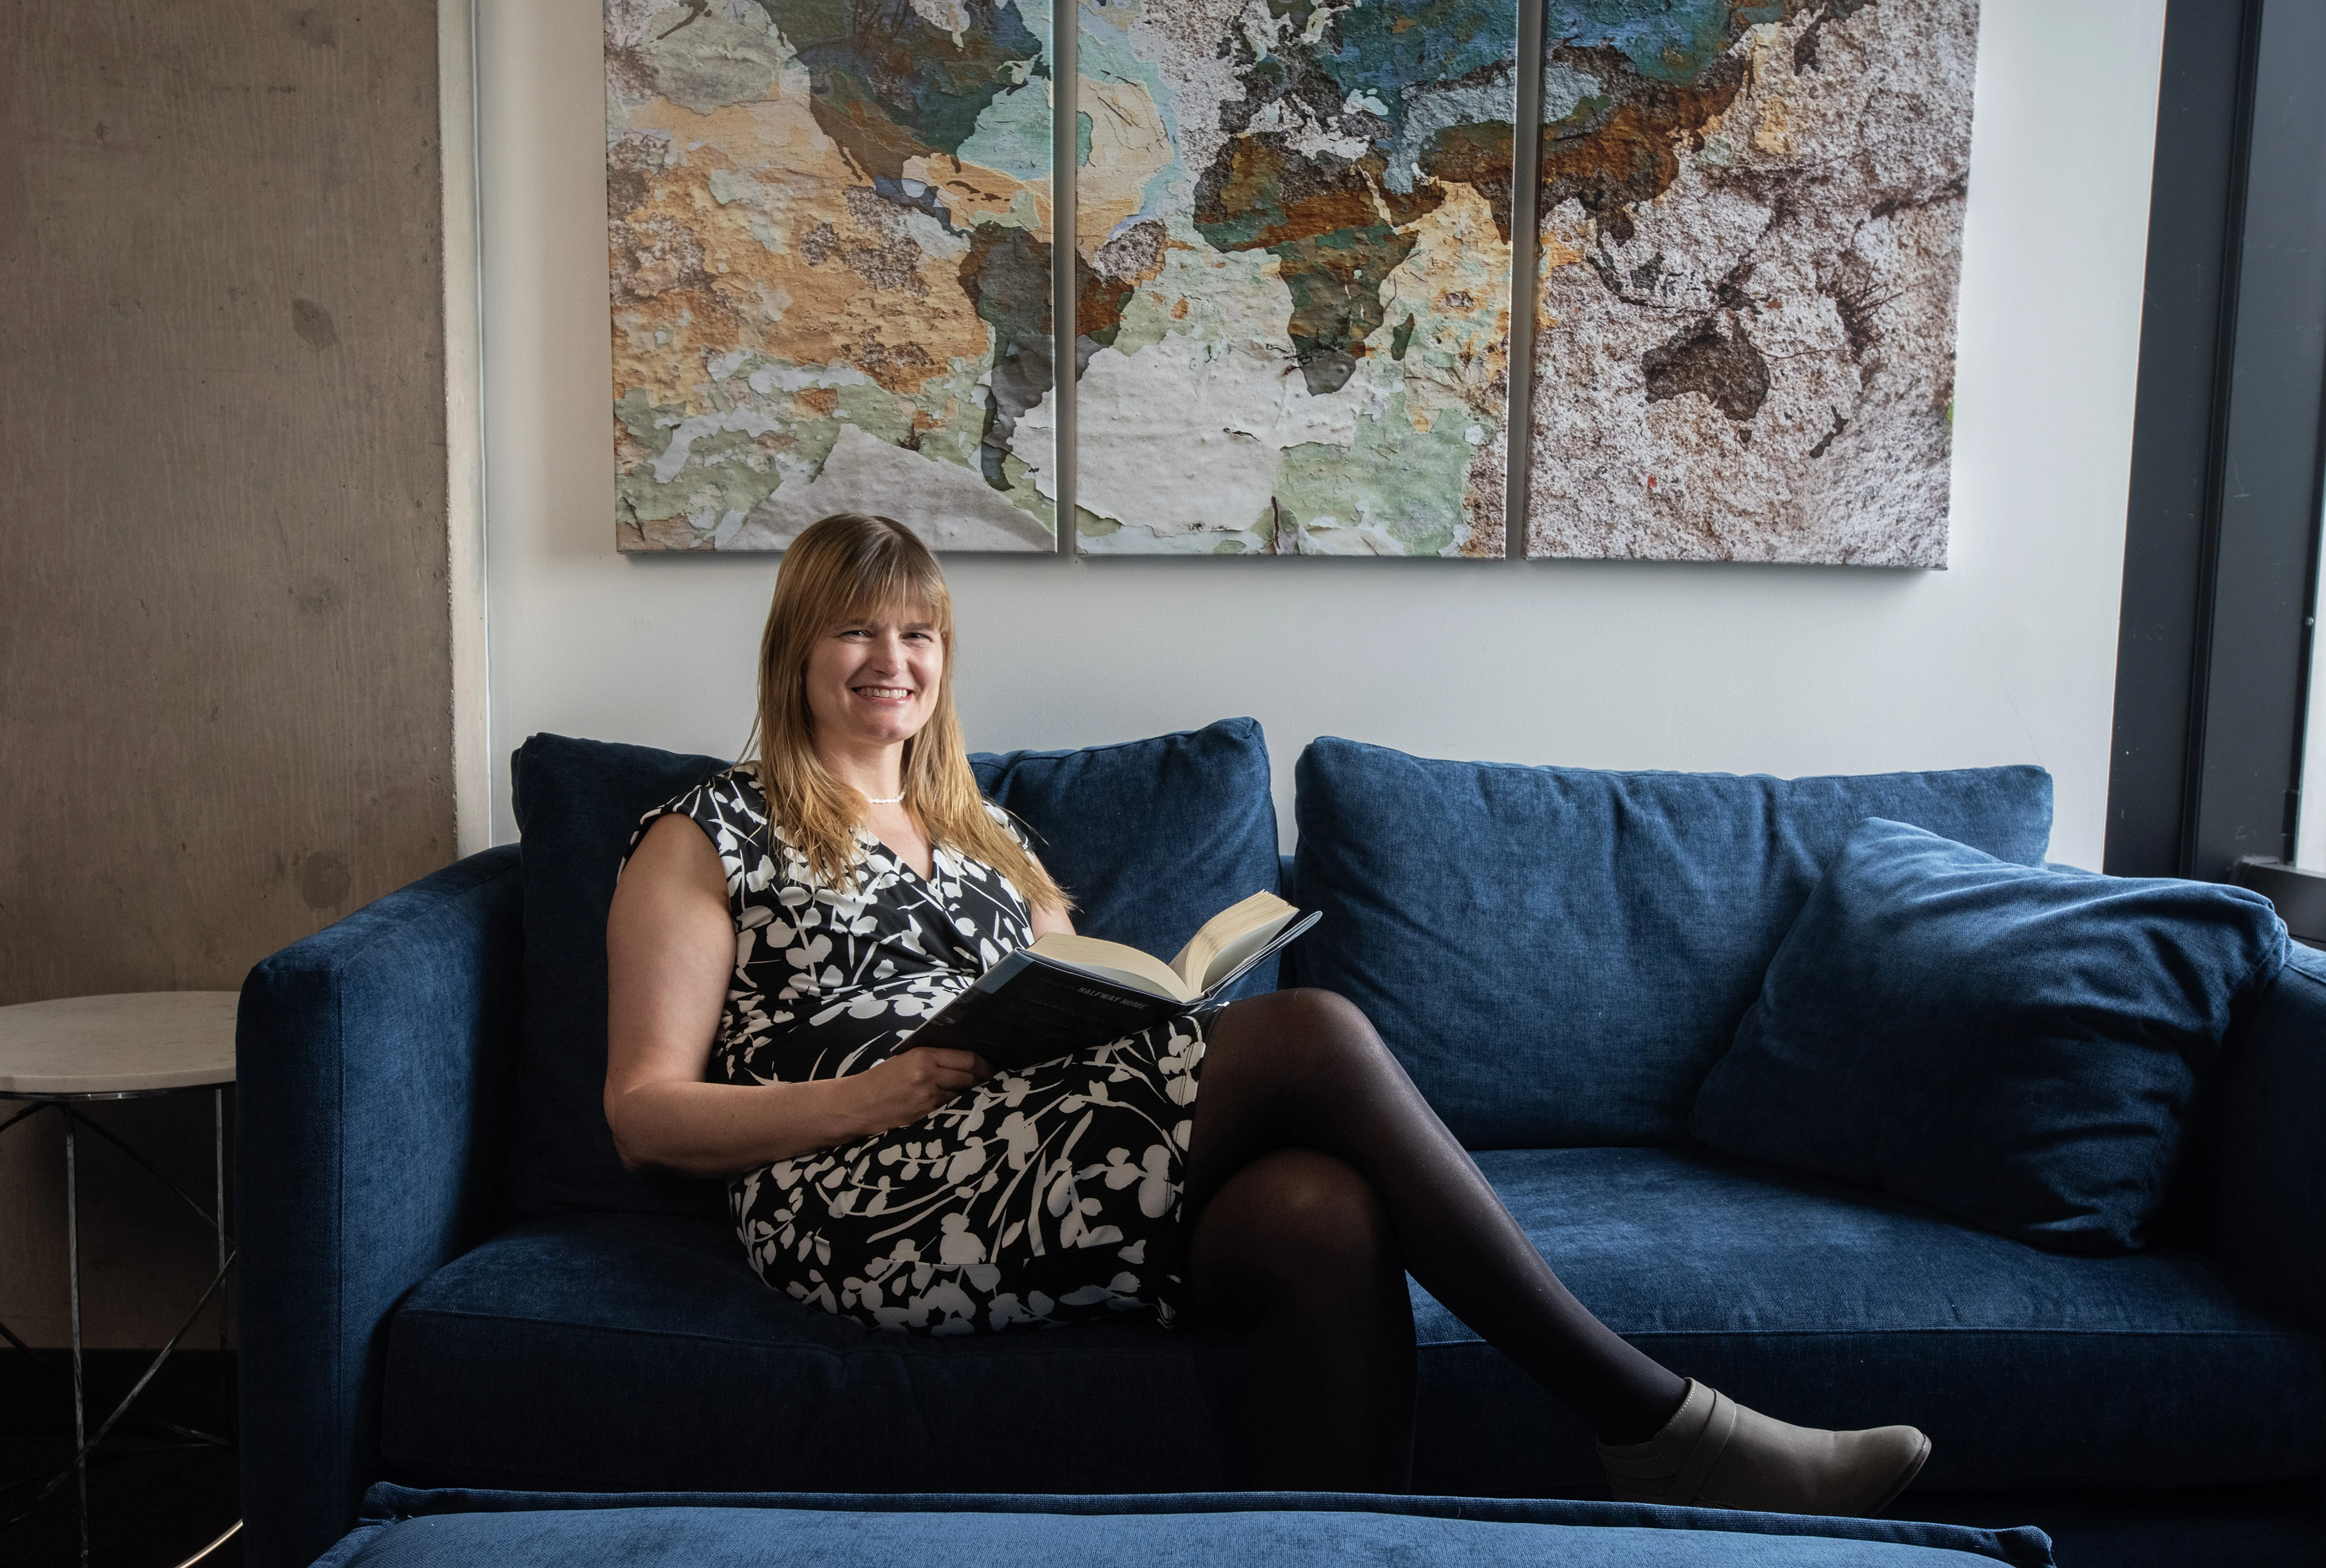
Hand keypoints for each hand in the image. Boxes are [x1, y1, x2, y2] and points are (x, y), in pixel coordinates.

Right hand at [847, 1046, 992, 1136]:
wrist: (856, 1105)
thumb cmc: (880, 1080)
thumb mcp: (905, 1059)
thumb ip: (932, 1058)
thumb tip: (962, 1059)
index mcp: (923, 1056)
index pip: (966, 1058)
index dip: (983, 1063)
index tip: (991, 1065)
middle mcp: (928, 1075)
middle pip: (969, 1075)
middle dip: (982, 1077)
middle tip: (989, 1077)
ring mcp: (927, 1097)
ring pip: (961, 1092)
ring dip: (969, 1091)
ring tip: (973, 1089)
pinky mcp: (925, 1114)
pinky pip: (948, 1106)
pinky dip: (954, 1103)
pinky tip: (955, 1102)